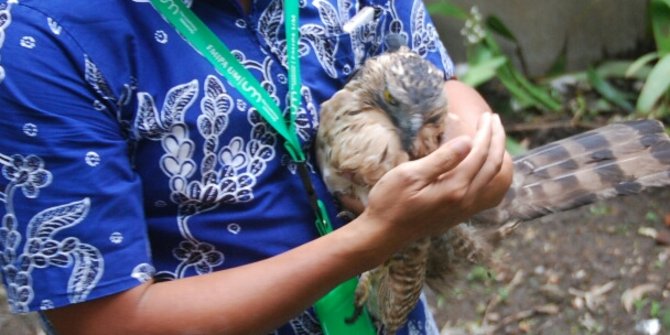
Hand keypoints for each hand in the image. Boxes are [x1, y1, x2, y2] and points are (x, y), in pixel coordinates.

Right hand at [360, 111, 507, 244]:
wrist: (384, 233)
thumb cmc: (391, 201)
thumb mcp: (410, 175)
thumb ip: (442, 159)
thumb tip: (468, 141)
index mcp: (455, 188)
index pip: (480, 154)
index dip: (486, 133)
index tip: (486, 116)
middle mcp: (466, 200)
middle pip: (493, 165)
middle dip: (497, 140)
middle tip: (494, 120)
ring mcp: (466, 210)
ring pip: (497, 181)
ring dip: (501, 158)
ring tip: (497, 140)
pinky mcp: (462, 215)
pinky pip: (491, 195)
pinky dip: (497, 177)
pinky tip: (490, 169)